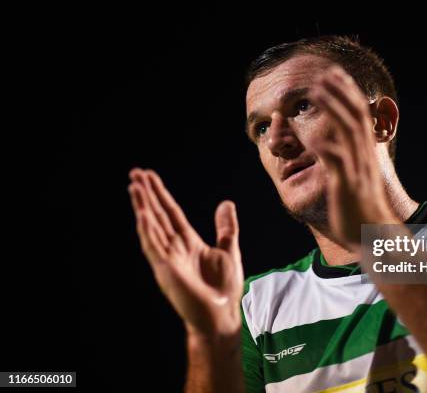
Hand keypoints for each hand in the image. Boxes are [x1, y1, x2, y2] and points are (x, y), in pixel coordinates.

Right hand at [128, 168, 243, 338]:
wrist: (222, 315)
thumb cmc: (224, 289)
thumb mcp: (229, 250)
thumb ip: (226, 228)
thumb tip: (226, 203)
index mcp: (188, 242)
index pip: (171, 213)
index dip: (161, 195)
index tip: (149, 177)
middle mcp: (174, 248)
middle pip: (158, 215)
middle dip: (147, 194)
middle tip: (135, 172)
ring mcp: (168, 259)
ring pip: (152, 227)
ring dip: (143, 206)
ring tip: (135, 186)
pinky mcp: (166, 271)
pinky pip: (154, 247)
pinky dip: (147, 230)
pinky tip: (142, 214)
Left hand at [309, 66, 398, 250]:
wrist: (375, 234)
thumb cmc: (362, 207)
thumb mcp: (358, 176)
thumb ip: (350, 156)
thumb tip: (339, 142)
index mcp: (365, 153)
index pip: (359, 115)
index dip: (348, 93)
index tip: (335, 75)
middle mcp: (363, 157)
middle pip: (355, 117)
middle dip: (340, 93)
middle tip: (324, 73)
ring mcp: (356, 170)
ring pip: (347, 133)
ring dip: (332, 110)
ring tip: (316, 92)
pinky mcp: (346, 187)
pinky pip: (337, 165)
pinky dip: (326, 150)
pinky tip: (312, 139)